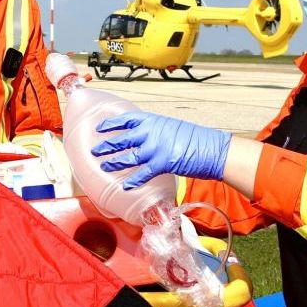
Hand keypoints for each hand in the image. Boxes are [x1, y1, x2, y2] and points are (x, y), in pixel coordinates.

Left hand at [91, 112, 231, 188]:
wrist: (212, 148)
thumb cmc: (194, 138)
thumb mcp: (171, 127)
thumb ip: (156, 131)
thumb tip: (144, 137)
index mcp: (153, 121)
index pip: (126, 119)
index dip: (110, 124)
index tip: (99, 128)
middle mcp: (151, 132)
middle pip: (122, 138)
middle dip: (106, 145)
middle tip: (94, 150)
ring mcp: (156, 148)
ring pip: (128, 156)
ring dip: (114, 162)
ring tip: (103, 166)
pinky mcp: (162, 163)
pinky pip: (142, 173)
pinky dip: (132, 180)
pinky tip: (124, 186)